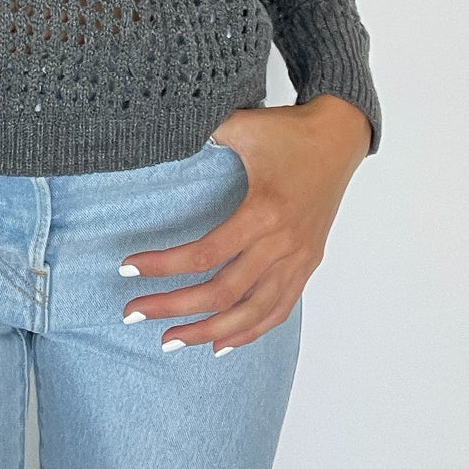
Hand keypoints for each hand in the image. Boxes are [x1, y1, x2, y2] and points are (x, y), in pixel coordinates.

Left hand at [117, 96, 371, 352]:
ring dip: (208, 331)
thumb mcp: (244, 125)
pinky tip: (221, 343)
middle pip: (223, 292)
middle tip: (132, 314)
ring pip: (251, 312)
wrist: (340, 137)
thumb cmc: (289, 131)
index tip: (128, 268)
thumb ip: (204, 131)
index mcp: (263, 213)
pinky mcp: (307, 264)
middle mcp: (282, 244)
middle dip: (174, 307)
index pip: (206, 254)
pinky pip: (279, 309)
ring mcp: (298, 260)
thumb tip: (162, 134)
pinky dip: (249, 331)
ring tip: (171, 340)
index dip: (164, 265)